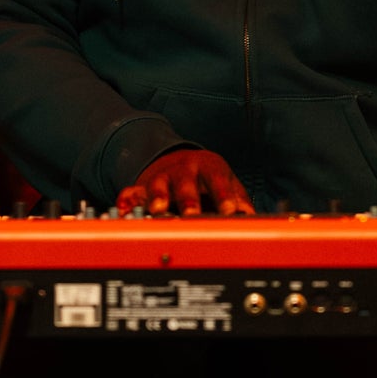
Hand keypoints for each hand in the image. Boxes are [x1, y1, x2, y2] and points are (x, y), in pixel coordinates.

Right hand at [116, 148, 254, 216]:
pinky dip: (127, 199)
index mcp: (209, 166)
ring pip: (158, 184)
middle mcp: (185, 169)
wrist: (176, 158)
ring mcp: (163, 176)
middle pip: (187, 182)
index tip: (230, 211)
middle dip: (189, 198)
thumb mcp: (225, 181)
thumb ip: (238, 199)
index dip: (224, 194)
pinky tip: (124, 208)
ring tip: (159, 210)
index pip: (218, 179)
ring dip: (158, 197)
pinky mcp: (143, 186)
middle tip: (193, 215)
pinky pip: (132, 192)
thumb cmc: (206, 176)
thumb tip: (252, 219)